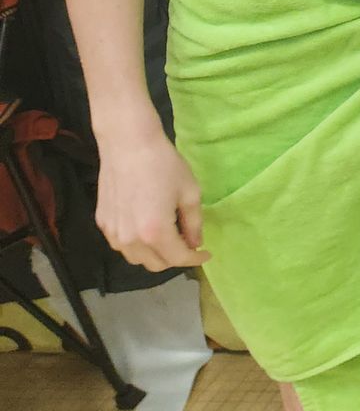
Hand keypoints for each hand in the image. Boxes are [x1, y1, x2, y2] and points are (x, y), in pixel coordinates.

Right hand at [96, 134, 209, 271]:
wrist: (128, 144)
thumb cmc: (164, 165)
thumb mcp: (190, 192)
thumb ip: (194, 223)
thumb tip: (195, 243)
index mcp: (155, 233)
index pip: (177, 258)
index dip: (195, 259)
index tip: (206, 254)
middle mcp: (130, 240)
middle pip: (155, 265)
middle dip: (175, 258)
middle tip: (187, 242)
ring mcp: (112, 233)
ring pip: (136, 258)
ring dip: (154, 254)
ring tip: (168, 234)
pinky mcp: (102, 223)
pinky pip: (122, 245)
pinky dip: (137, 245)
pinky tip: (147, 226)